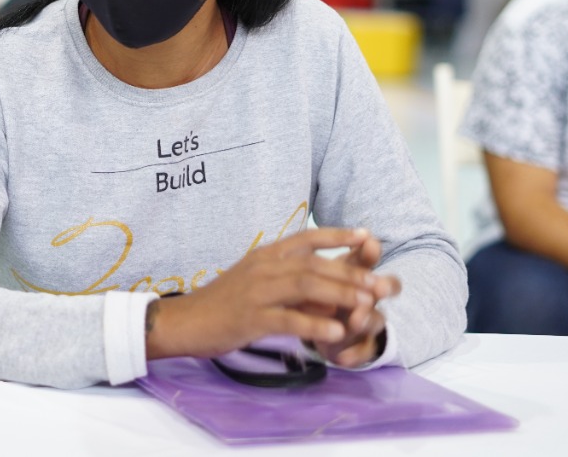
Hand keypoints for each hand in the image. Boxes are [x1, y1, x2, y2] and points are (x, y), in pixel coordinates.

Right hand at [146, 227, 380, 359]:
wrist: (186, 320)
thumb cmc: (223, 302)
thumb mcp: (254, 279)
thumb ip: (285, 276)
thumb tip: (323, 285)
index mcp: (265, 255)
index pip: (307, 238)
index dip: (338, 235)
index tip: (366, 235)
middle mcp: (263, 267)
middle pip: (315, 264)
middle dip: (351, 272)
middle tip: (381, 283)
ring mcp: (257, 291)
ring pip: (306, 286)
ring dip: (341, 294)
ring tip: (368, 305)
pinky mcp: (251, 318)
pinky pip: (289, 319)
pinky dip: (315, 325)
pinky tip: (336, 333)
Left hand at [304, 231, 400, 367]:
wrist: (323, 327)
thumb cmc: (331, 291)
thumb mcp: (338, 272)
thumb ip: (352, 257)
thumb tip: (370, 236)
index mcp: (361, 281)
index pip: (378, 271)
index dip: (376, 260)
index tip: (370, 245)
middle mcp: (369, 304)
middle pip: (379, 296)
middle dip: (378, 291)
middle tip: (375, 287)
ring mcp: (364, 329)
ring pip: (372, 324)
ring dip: (364, 320)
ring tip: (354, 319)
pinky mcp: (354, 350)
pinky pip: (358, 355)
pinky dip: (352, 355)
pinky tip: (342, 358)